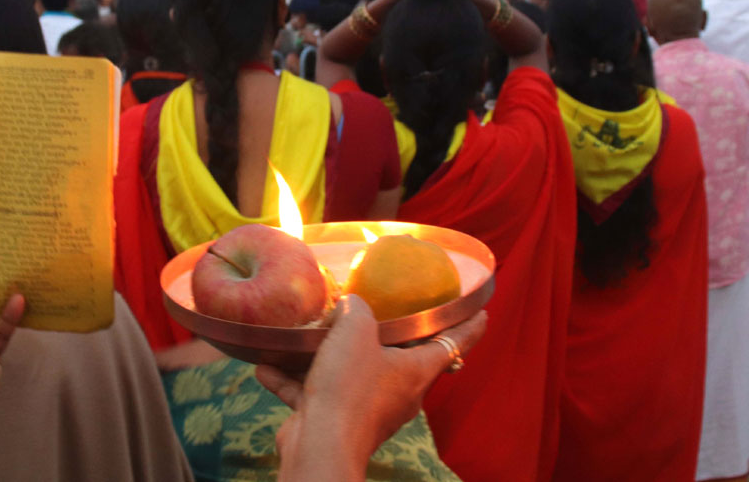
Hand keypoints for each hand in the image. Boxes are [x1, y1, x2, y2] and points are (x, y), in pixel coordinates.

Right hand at [258, 297, 486, 479]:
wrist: (320, 444)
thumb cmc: (349, 385)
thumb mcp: (355, 330)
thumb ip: (356, 308)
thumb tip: (351, 303)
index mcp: (416, 371)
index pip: (454, 343)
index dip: (468, 325)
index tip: (480, 310)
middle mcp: (398, 392)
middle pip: (402, 358)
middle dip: (390, 337)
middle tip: (383, 310)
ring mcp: (367, 408)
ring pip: (352, 373)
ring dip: (327, 356)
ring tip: (307, 334)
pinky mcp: (336, 419)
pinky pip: (316, 392)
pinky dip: (294, 380)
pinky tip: (267, 366)